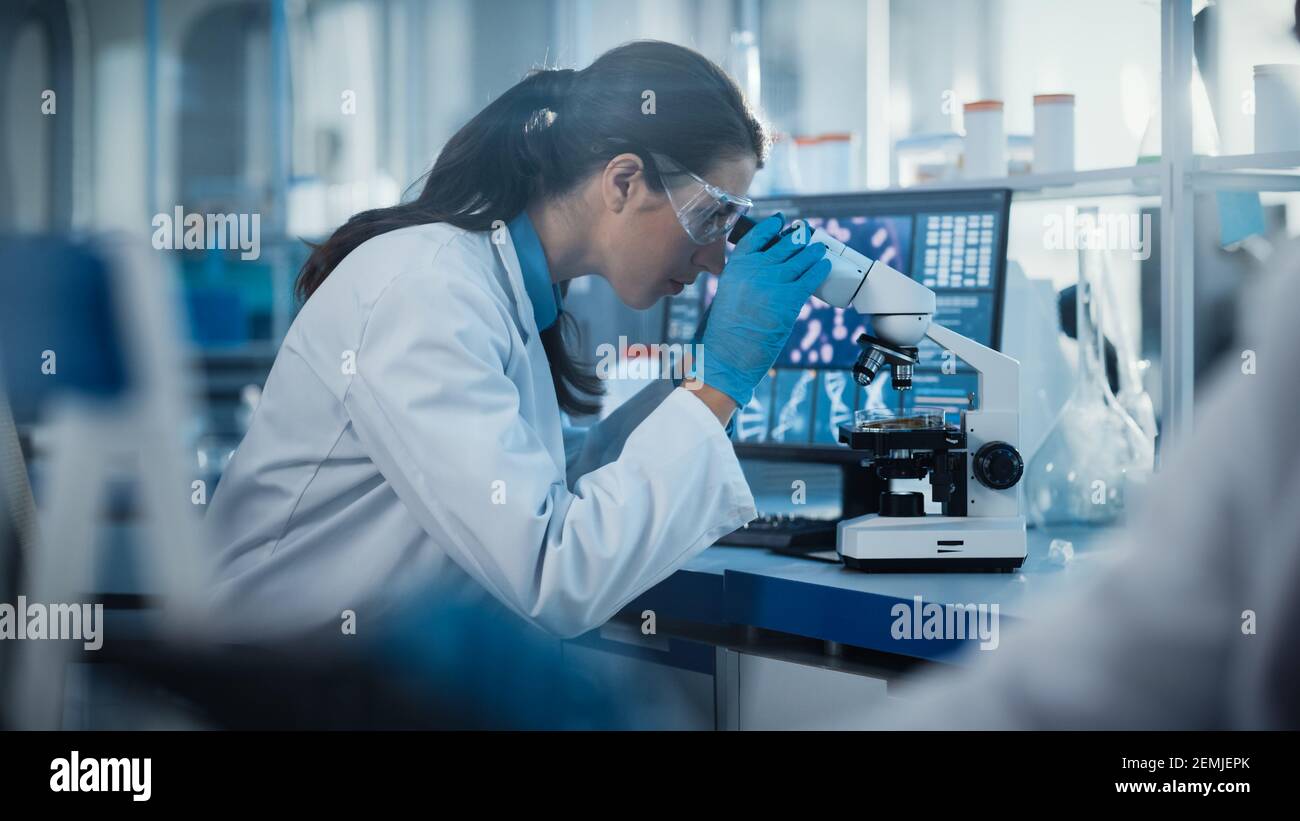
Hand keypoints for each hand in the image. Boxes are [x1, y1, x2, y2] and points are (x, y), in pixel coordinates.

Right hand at [695, 214, 830, 406]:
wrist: (725, 357)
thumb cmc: (720, 334)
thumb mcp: (726, 296)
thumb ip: (743, 280)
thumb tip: (761, 274)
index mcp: (736, 268)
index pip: (757, 237)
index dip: (771, 227)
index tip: (780, 221)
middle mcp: (755, 270)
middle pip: (783, 246)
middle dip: (796, 238)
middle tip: (805, 233)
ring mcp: (774, 283)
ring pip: (800, 259)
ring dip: (812, 251)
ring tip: (818, 248)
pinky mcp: (789, 300)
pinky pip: (810, 278)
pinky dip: (820, 270)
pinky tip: (825, 265)